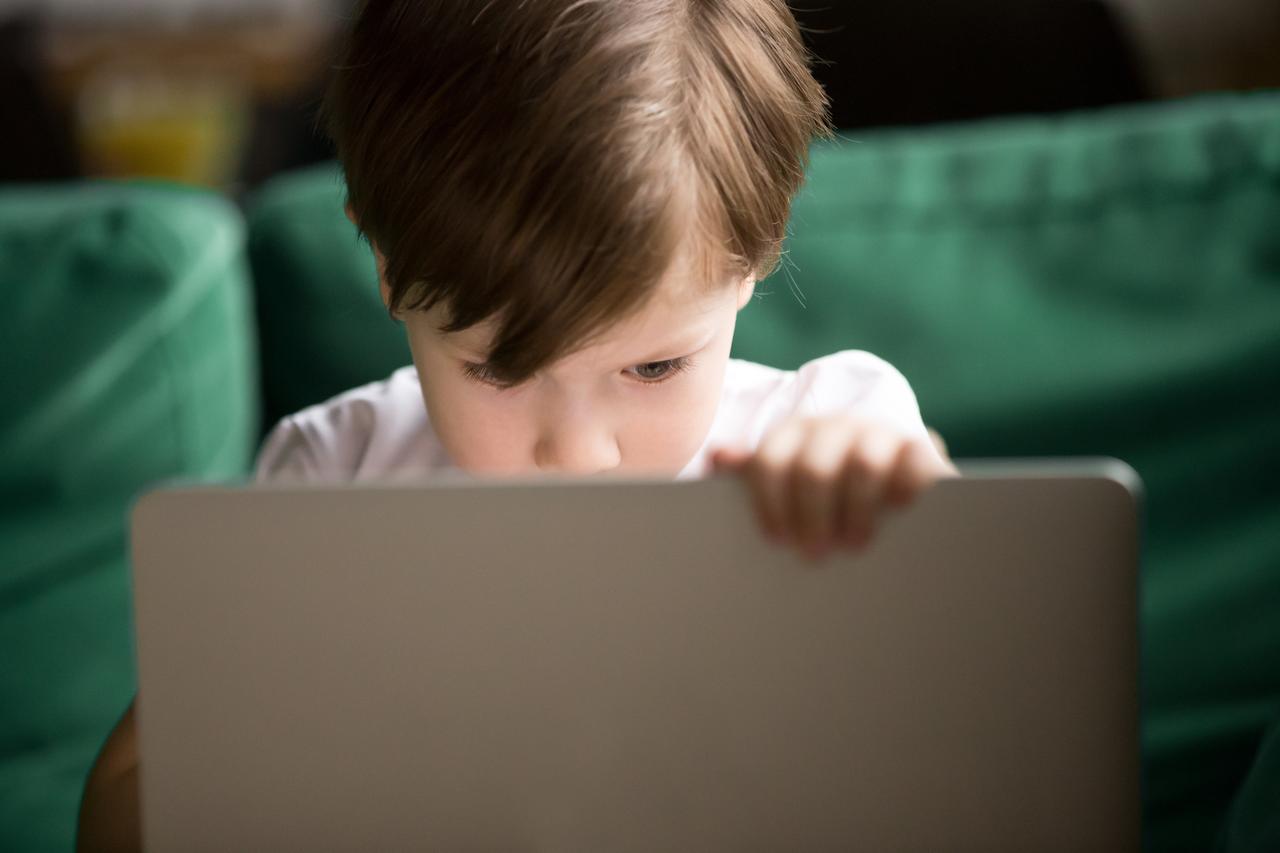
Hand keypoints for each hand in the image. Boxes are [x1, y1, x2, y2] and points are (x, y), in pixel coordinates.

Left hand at [710, 415, 957, 561]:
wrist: (887, 470)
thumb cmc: (824, 489)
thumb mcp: (787, 479)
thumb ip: (754, 472)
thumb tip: (719, 457)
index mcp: (794, 436)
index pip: (769, 462)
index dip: (769, 505)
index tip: (775, 541)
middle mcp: (834, 428)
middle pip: (813, 469)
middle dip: (811, 517)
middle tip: (813, 555)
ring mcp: (878, 434)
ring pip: (863, 465)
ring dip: (857, 511)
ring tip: (854, 546)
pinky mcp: (918, 448)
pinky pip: (914, 461)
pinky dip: (907, 487)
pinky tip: (899, 512)